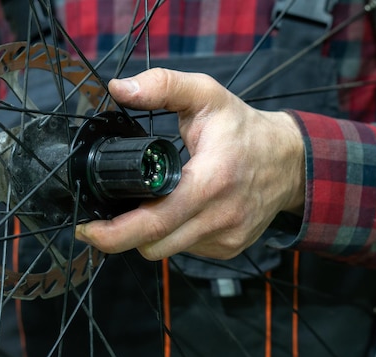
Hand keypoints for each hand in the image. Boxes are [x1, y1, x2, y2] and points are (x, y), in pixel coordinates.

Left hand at [75, 68, 304, 259]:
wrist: (288, 162)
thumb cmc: (245, 129)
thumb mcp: (207, 94)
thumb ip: (163, 86)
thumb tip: (119, 88)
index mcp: (211, 180)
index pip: (154, 223)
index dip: (114, 233)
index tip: (87, 227)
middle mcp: (220, 217)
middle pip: (154, 246)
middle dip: (123, 236)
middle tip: (106, 218)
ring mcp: (227, 237)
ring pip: (167, 251)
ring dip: (150, 235)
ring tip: (149, 206)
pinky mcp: (230, 248)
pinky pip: (187, 250)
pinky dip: (174, 235)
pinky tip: (179, 212)